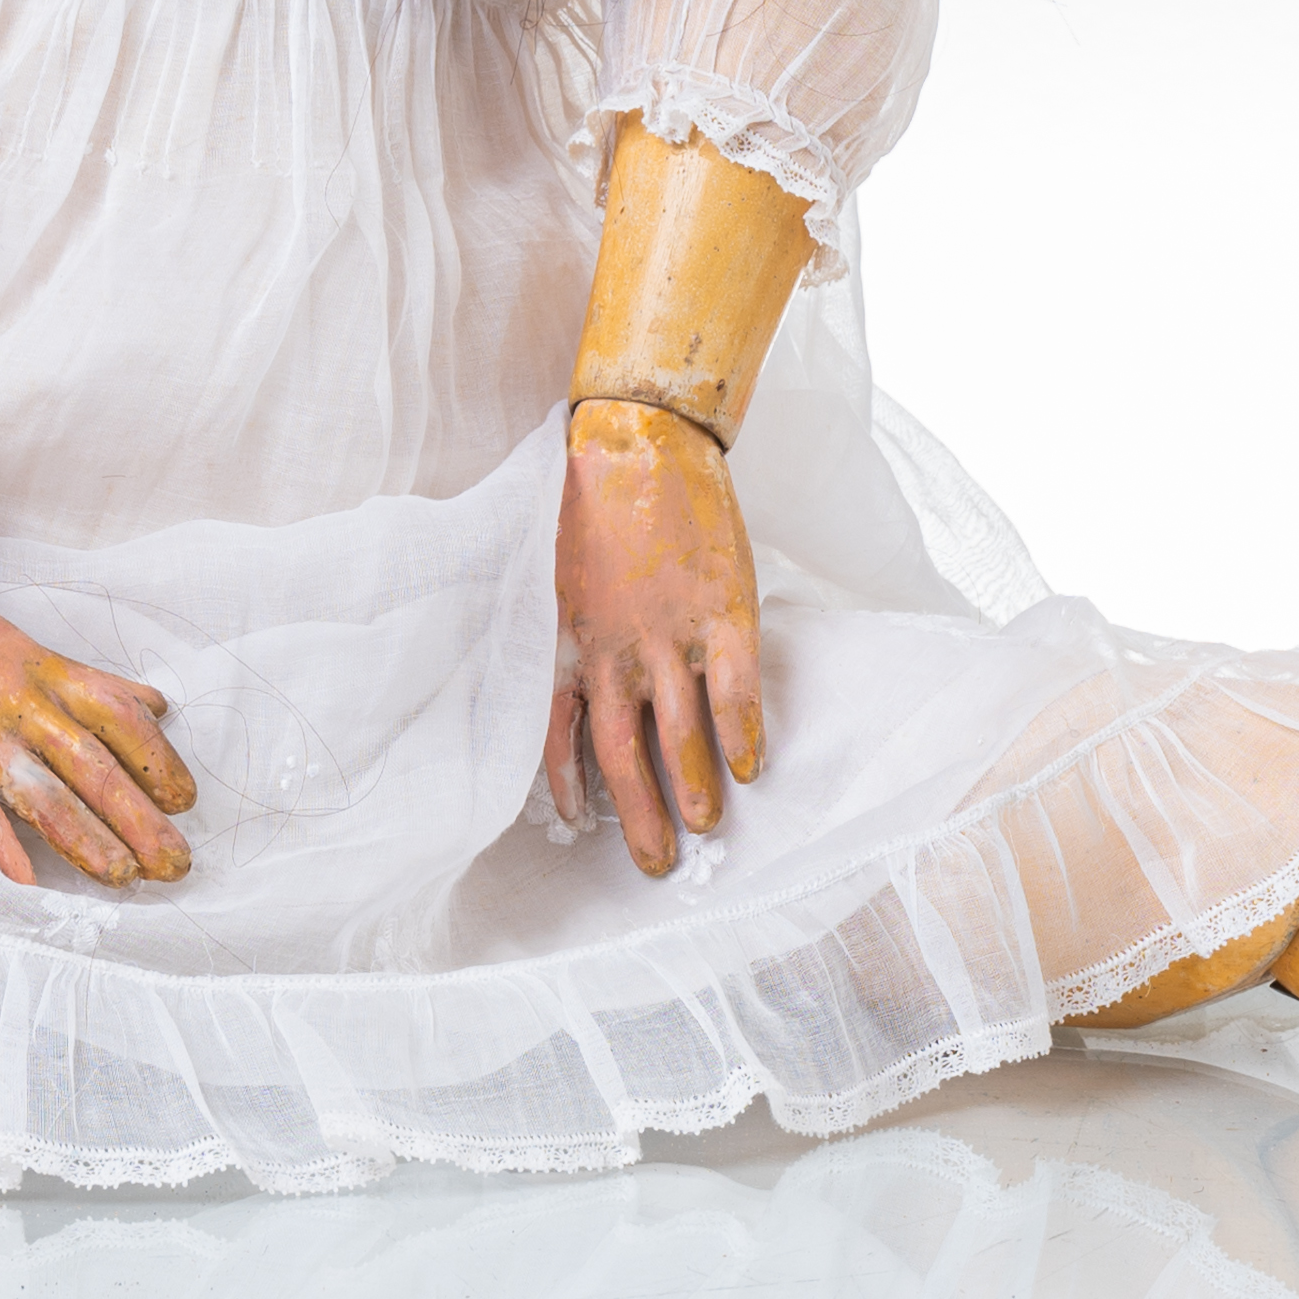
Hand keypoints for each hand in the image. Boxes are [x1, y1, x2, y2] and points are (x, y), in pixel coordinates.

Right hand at [0, 571, 195, 886]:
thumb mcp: (30, 650)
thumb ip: (92, 684)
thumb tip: (159, 706)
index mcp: (49, 674)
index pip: (120, 717)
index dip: (158, 759)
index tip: (187, 800)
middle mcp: (22, 704)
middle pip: (93, 765)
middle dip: (139, 816)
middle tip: (176, 862)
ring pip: (44, 792)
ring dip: (87, 839)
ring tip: (123, 878)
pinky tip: (25, 886)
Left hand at [544, 400, 762, 876]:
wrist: (641, 435)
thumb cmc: (588, 500)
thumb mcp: (547, 572)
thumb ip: (556, 632)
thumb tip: (561, 677)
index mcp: (566, 641)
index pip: (559, 735)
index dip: (571, 788)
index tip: (581, 827)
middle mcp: (615, 649)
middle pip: (622, 755)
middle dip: (641, 817)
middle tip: (658, 862)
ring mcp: (671, 633)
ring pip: (679, 734)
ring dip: (693, 788)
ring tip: (708, 825)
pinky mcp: (723, 611)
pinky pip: (736, 690)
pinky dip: (742, 733)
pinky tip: (751, 766)